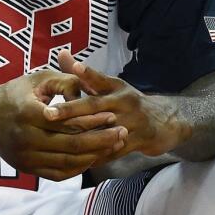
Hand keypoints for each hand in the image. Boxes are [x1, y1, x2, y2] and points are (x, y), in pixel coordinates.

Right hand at [0, 68, 128, 180]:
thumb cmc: (15, 94)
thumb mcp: (38, 79)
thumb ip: (66, 81)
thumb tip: (92, 88)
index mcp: (27, 112)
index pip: (68, 121)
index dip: (93, 120)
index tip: (113, 115)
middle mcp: (24, 137)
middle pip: (71, 145)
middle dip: (101, 140)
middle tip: (123, 132)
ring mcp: (24, 156)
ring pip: (68, 162)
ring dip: (95, 156)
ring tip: (114, 146)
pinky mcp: (26, 168)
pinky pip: (59, 173)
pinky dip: (79, 168)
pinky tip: (94, 158)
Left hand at [45, 51, 183, 157]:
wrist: (165, 122)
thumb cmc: (128, 103)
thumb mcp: (111, 87)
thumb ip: (85, 75)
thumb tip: (61, 53)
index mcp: (117, 87)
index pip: (99, 79)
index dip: (86, 73)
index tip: (73, 69)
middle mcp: (125, 102)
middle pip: (95, 106)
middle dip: (71, 110)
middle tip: (49, 114)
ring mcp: (133, 122)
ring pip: (104, 130)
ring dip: (82, 136)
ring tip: (57, 140)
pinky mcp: (139, 141)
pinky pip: (114, 150)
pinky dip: (96, 156)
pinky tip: (76, 161)